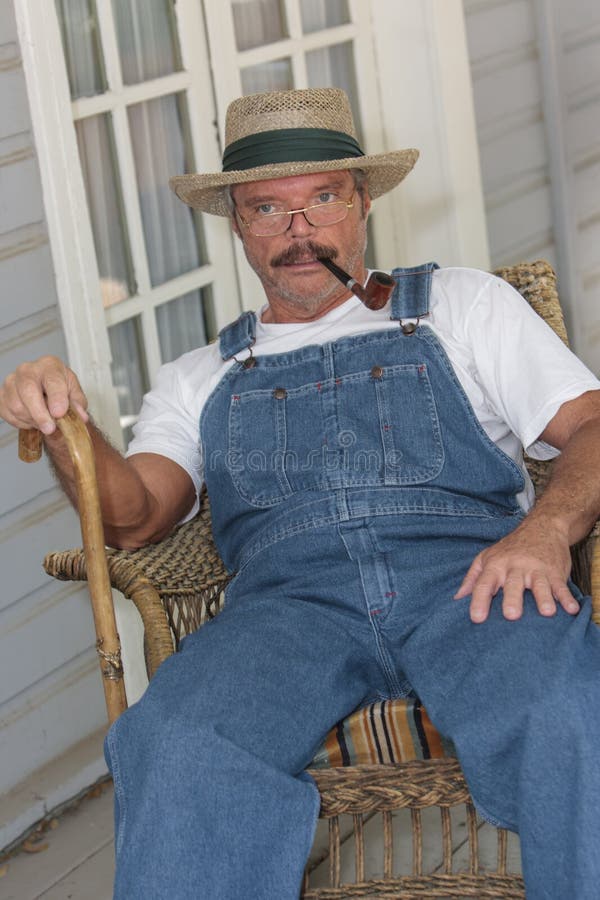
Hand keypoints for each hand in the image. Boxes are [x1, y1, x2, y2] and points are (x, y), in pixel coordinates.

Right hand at [0, 355, 88, 435]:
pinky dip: (21, 422)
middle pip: (28, 391)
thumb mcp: (74, 394)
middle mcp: (28, 370)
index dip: (56, 398)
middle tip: (50, 428)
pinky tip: (32, 420)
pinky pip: (7, 413)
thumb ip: (78, 404)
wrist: (46, 391)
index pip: (52, 380)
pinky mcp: (2, 395)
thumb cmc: (60, 389)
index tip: (59, 413)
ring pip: (17, 406)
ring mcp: (12, 381)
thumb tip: (81, 416)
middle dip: (39, 413)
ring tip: (44, 421)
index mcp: (49, 366)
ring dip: (32, 420)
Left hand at [454, 521, 580, 622]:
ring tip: (547, 612)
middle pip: (512, 584)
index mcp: (496, 565)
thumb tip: (457, 598)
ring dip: (543, 597)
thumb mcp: (487, 557)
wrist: (542, 526)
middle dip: (512, 599)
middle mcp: (515, 567)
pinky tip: (571, 609)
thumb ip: (472, 578)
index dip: (479, 600)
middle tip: (511, 615)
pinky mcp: (555, 571)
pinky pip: (561, 585)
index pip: (484, 583)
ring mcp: (536, 569)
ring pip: (539, 584)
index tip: (476, 618)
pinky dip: (567, 597)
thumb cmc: (510, 548)